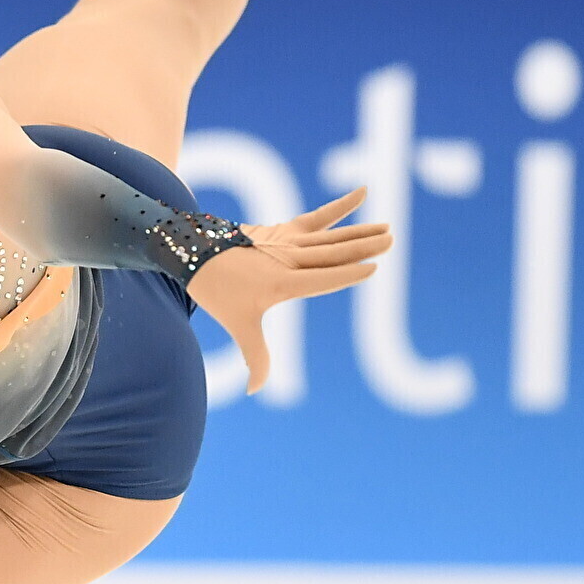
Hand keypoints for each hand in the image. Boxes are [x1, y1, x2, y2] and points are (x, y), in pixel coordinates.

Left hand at [186, 189, 390, 394]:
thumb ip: (255, 356)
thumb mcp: (238, 325)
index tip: (372, 268)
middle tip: (390, 241)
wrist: (193, 251)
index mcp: (282, 282)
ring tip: (387, 229)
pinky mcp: (285, 230)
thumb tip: (255, 391)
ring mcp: (287, 242)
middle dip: (363, 246)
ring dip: (360, 232)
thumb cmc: (217, 290)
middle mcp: (288, 259)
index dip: (347, 273)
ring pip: (331, 237)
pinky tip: (363, 192)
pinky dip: (339, 207)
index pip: (322, 278)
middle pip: (333, 252)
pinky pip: (318, 218)